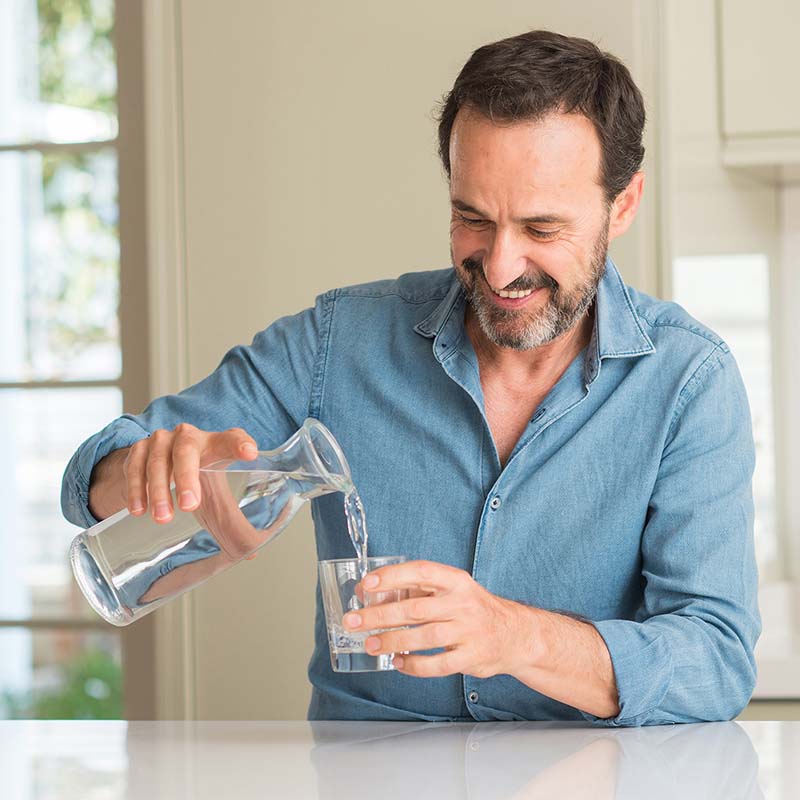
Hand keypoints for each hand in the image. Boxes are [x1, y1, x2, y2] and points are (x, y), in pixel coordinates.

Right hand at [122, 423, 257, 525]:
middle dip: (187, 477)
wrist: (160, 460)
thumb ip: (233, 520)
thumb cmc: (197, 476)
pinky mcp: (138, 449)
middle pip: (187, 450)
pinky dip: (136, 489)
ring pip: (157, 461)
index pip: (231, 438)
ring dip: (158, 490)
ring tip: (163, 517)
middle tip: (189, 506)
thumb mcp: (217, 491)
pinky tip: (139, 509)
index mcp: (216, 444)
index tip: (250, 454)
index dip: (240, 444)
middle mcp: (189, 436)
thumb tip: (250, 555)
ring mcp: (161, 440)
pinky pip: (134, 467)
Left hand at [342, 560, 522, 677]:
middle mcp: (462, 604)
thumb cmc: (473, 609)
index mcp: (456, 581)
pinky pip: (437, 664)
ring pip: (423, 637)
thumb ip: (417, 589)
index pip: (421, 572)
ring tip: (370, 643)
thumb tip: (371, 592)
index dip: (392, 576)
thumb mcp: (452, 590)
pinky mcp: (471, 657)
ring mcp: (468, 631)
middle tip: (354, 620)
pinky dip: (414, 665)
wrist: (515, 634)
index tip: (368, 584)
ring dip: (392, 641)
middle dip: (379, 615)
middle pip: (415, 609)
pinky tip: (398, 662)